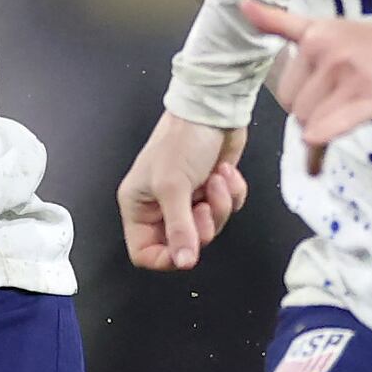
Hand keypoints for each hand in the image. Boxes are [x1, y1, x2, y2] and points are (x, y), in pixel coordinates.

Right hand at [116, 111, 248, 269]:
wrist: (211, 109)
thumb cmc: (181, 140)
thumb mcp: (173, 187)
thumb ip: (179, 228)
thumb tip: (183, 262)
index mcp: (139, 207)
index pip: (145, 252)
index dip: (166, 257)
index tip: (186, 248)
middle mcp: (161, 207)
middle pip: (184, 244)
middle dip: (202, 226)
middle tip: (204, 205)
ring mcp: (188, 200)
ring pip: (210, 228)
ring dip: (220, 205)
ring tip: (216, 180)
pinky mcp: (212, 191)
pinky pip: (227, 211)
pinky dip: (232, 193)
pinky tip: (224, 172)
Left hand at [244, 1, 371, 170]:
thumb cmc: (370, 43)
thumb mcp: (323, 26)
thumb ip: (280, 21)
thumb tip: (242, 5)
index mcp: (313, 38)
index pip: (286, 90)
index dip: (302, 100)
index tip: (322, 97)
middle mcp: (327, 55)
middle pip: (297, 110)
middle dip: (313, 116)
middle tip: (341, 105)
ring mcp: (347, 78)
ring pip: (312, 124)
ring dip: (323, 132)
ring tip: (348, 116)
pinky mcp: (367, 100)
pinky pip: (330, 129)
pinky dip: (319, 146)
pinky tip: (315, 161)